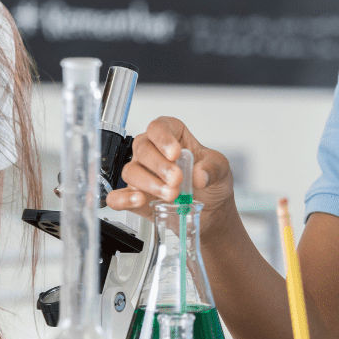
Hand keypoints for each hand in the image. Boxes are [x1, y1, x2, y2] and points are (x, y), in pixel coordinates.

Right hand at [105, 116, 234, 226]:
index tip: (175, 153)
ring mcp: (141, 175)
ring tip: (170, 195)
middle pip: (142, 149)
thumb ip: (213, 168)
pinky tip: (139, 200)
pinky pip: (117, 197)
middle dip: (159, 165)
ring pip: (131, 172)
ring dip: (149, 183)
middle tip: (177, 179)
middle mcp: (152, 153)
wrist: (211, 211)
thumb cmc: (211, 182)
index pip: (158, 127)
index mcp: (173, 137)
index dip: (163, 138)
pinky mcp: (134, 197)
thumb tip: (200, 175)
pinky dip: (123, 199)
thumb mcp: (221, 170)